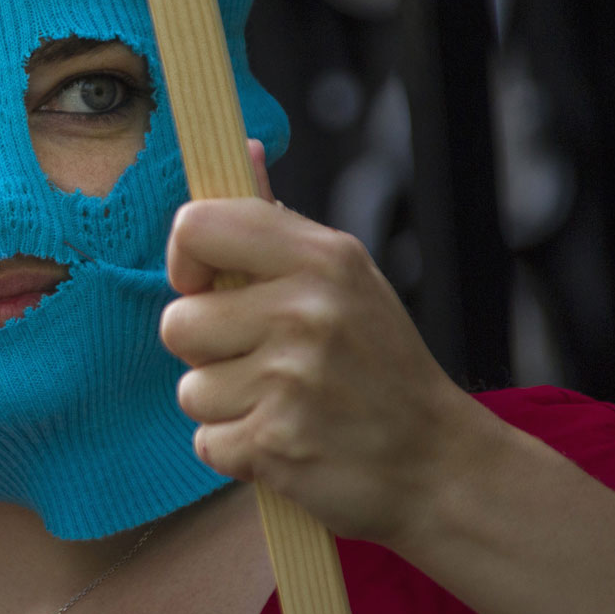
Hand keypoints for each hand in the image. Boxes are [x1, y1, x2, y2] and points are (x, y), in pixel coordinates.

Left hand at [158, 141, 484, 544]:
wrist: (439, 463)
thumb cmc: (378, 362)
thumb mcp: (345, 278)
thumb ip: (276, 225)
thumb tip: (243, 150)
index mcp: (320, 257)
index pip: (195, 226)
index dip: (184, 261)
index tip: (205, 286)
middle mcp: (306, 311)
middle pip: (176, 323)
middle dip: (205, 350)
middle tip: (261, 360)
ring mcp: (292, 380)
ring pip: (189, 389)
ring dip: (225, 404)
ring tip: (282, 402)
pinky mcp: (278, 444)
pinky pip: (207, 441)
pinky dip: (237, 451)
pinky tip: (286, 439)